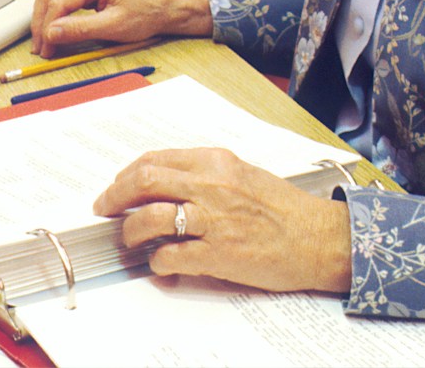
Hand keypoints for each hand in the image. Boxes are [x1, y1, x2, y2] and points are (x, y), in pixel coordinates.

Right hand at [29, 0, 211, 58]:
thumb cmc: (145, 15)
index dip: (48, 26)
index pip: (59, 1)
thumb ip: (81, 29)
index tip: (46, 48)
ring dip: (43, 17)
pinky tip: (51, 28)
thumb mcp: (113, 27)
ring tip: (43, 41)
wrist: (163, 10)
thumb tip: (51, 33)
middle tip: (41, 48)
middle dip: (41, 22)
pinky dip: (52, 13)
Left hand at [93, 147, 351, 294]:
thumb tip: (164, 185)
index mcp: (216, 161)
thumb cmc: (284, 209)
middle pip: (144, 181)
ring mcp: (214, 220)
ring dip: (131, 232)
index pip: (155, 160)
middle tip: (106, 210)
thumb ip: (205, 175)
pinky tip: (161, 265)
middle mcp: (211, 185)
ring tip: (131, 240)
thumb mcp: (242, 174)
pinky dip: (157, 263)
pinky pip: (171, 256)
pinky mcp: (219, 254)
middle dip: (115, 197)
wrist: (318, 238)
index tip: (115, 187)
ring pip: (150, 218)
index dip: (126, 175)